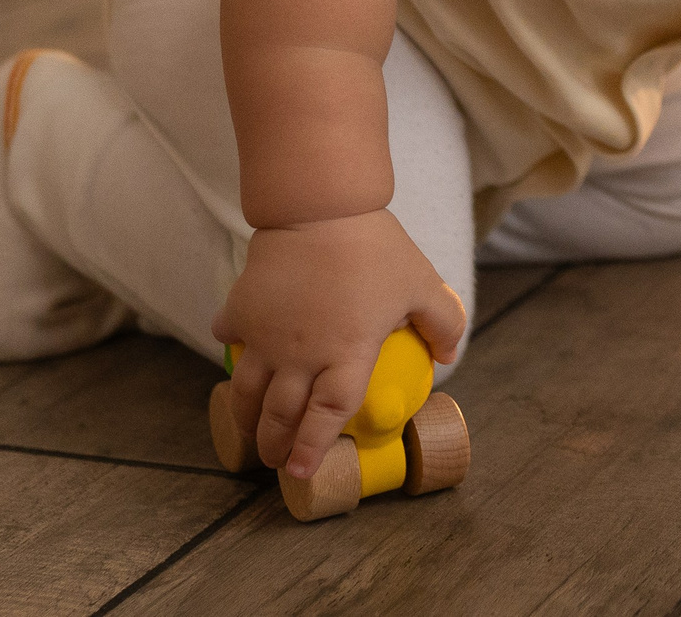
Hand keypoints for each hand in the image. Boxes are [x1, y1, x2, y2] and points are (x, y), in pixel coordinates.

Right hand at [210, 209, 464, 480]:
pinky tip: (238, 353)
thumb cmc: (376, 248)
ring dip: (245, 417)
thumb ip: (444, 322)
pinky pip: (230, 338)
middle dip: (274, 444)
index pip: (327, 416)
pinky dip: (231, 350)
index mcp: (345, 355)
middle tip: (273, 460)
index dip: (313, 447)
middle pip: (280, 415)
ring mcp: (265, 336)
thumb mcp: (423, 284)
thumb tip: (450, 356)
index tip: (302, 471)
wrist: (321, 208)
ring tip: (249, 431)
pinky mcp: (241, 311)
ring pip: (245, 391)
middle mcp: (300, 355)